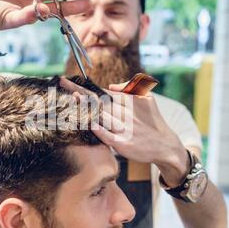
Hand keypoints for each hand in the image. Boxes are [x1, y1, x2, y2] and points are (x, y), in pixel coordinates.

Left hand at [60, 78, 189, 186]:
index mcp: (127, 102)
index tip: (68, 81)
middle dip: (79, 92)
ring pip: (100, 116)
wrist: (165, 145)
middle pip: (98, 101)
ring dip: (85, 108)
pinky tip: (87, 123)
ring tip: (70, 98)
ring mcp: (123, 129)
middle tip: (63, 84)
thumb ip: (130, 88)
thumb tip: (110, 85)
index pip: (102, 92)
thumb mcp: (147, 99)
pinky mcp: (123, 144)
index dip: (84, 87)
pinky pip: (107, 135)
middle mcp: (124, 113)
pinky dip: (97, 129)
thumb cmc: (152, 121)